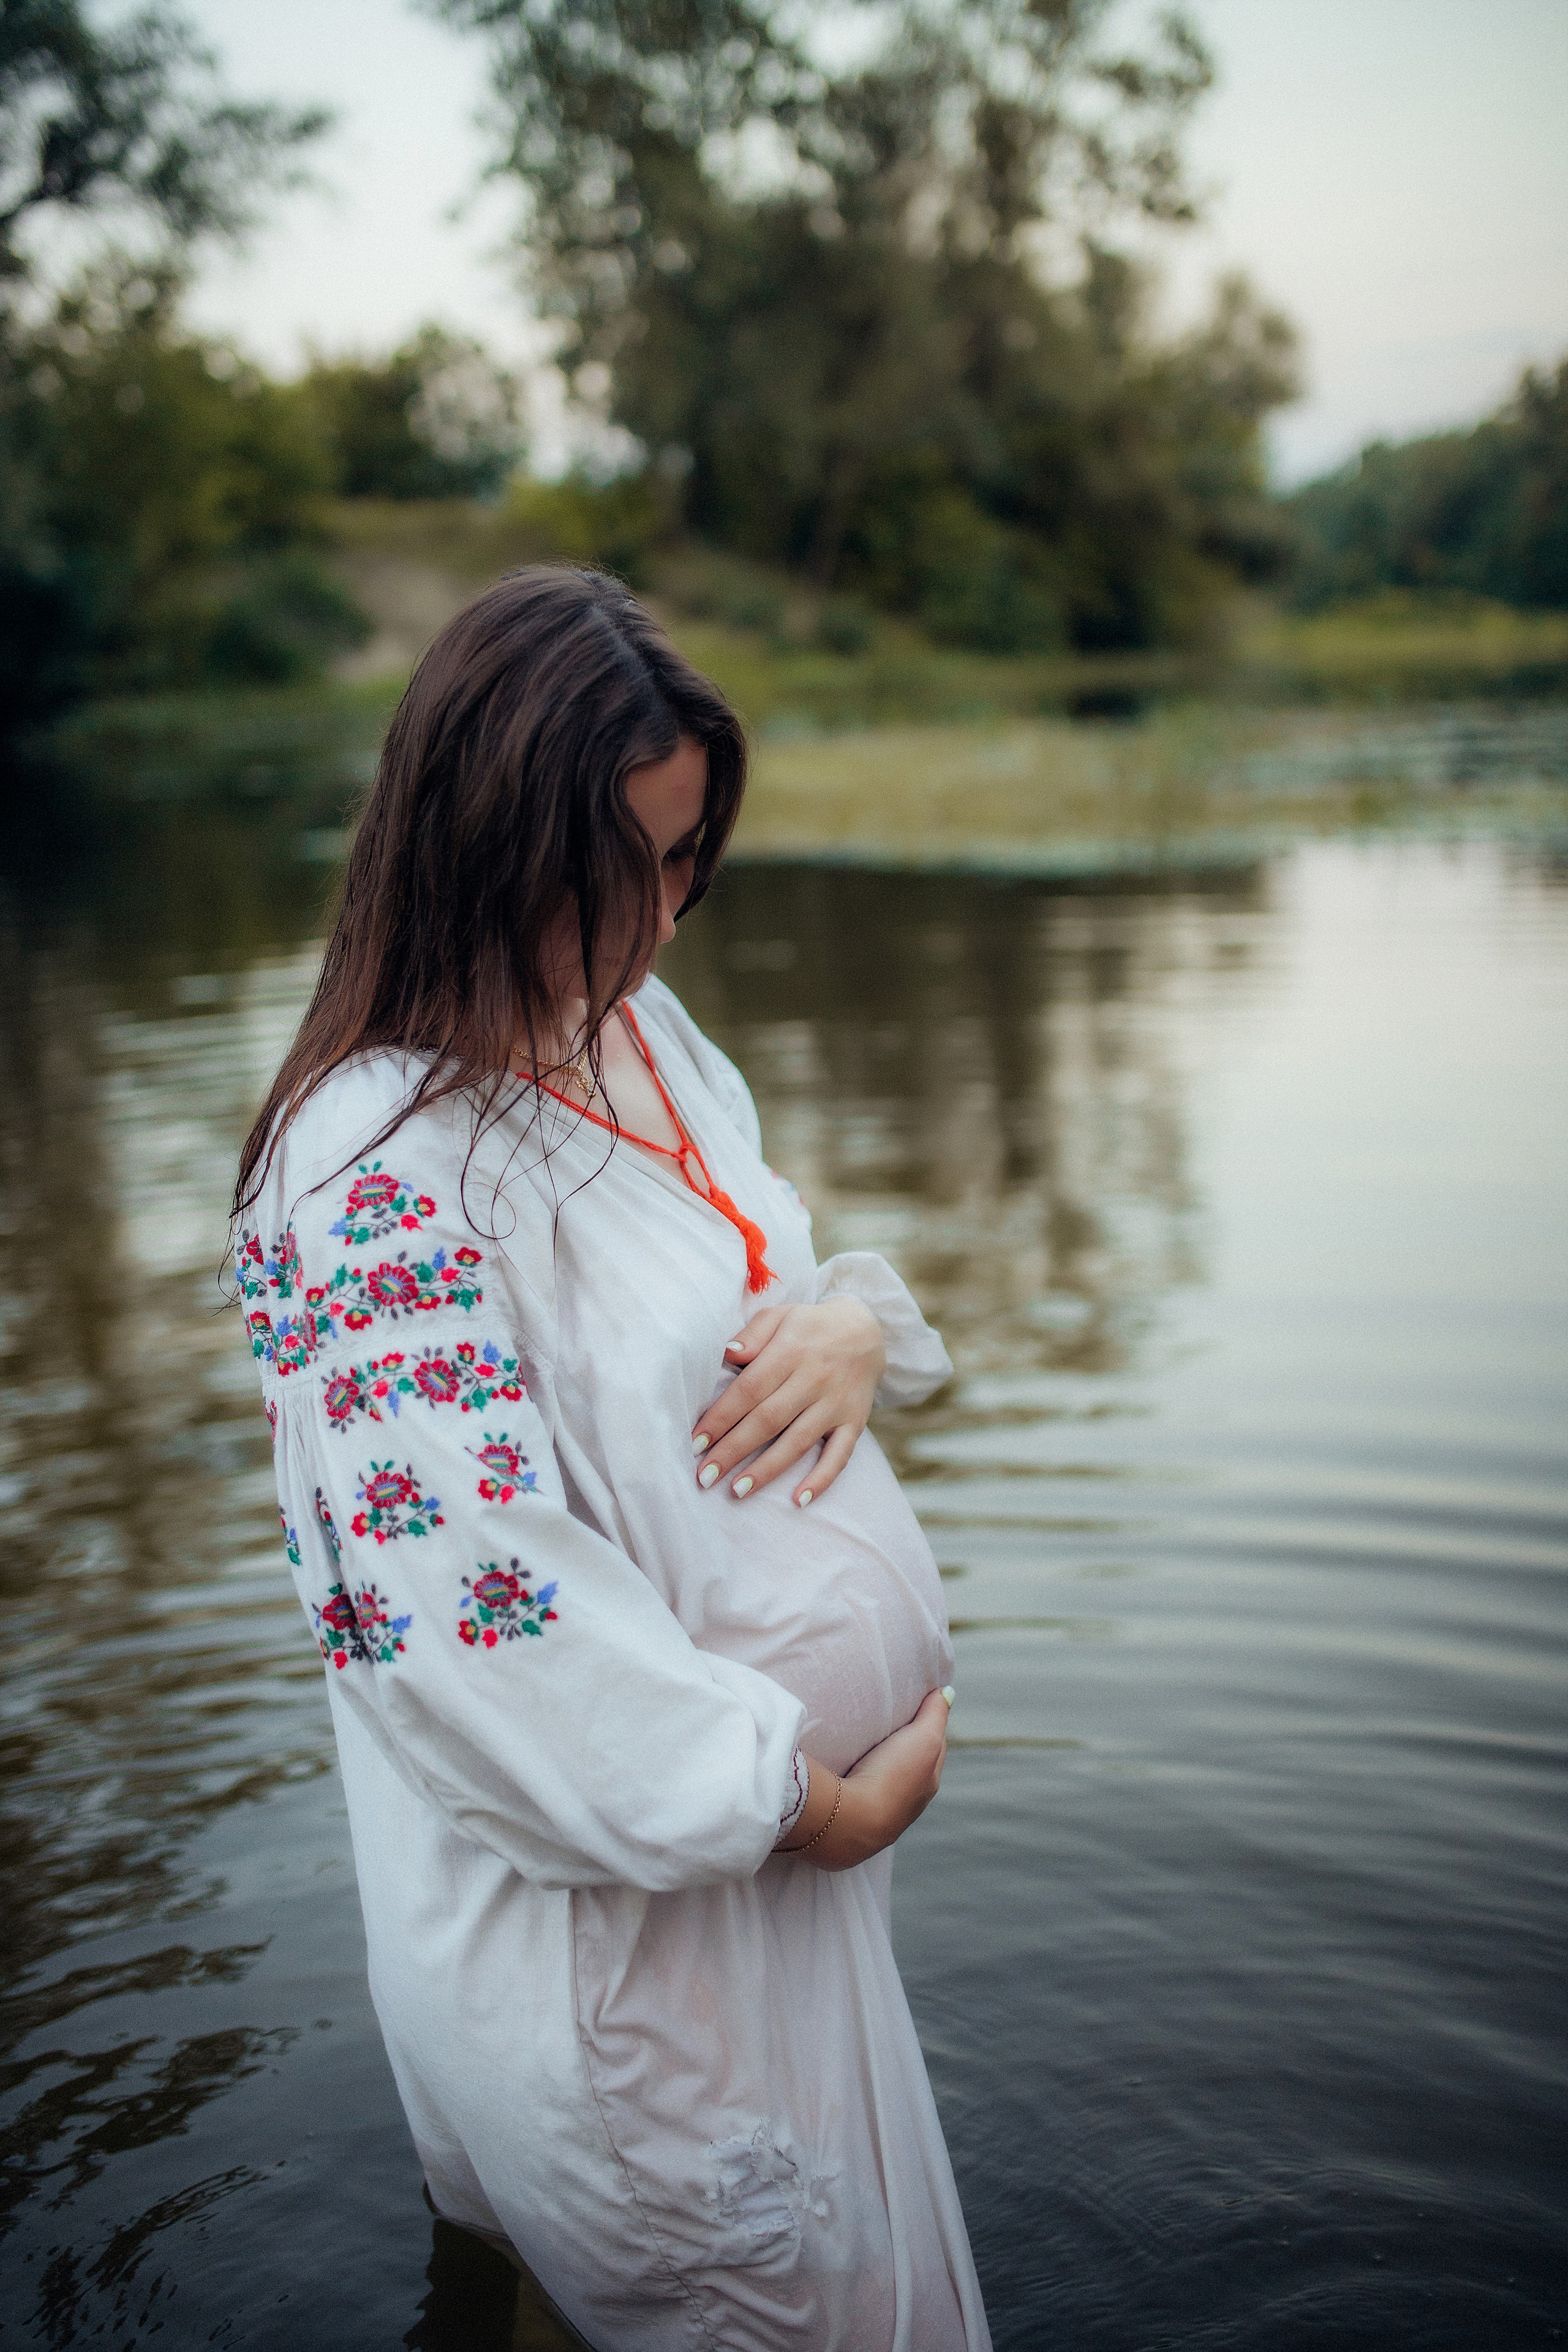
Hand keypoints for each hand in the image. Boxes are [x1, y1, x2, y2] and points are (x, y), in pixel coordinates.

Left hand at [692, 1298, 885, 1506]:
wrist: (866, 1331)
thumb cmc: (809, 1327)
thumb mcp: (779, 1316)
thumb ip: (752, 1335)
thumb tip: (725, 1354)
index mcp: (790, 1351)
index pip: (749, 1390)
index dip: (721, 1418)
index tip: (696, 1443)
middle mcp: (814, 1379)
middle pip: (768, 1420)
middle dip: (733, 1451)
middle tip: (704, 1476)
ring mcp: (836, 1404)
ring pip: (798, 1441)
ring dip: (767, 1469)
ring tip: (737, 1491)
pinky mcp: (855, 1422)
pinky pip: (840, 1455)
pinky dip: (821, 1479)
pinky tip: (798, 1500)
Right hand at [782, 1689, 952, 1871]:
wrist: (855, 1821)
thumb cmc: (893, 1776)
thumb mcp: (923, 1738)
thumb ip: (935, 1714)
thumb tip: (948, 1692)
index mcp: (929, 1781)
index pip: (934, 1747)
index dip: (927, 1725)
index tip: (915, 1707)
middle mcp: (911, 1801)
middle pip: (911, 1766)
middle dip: (904, 1747)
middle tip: (890, 1725)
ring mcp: (883, 1814)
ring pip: (886, 1782)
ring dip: (880, 1766)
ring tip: (865, 1748)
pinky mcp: (856, 1819)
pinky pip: (862, 1794)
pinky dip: (860, 1780)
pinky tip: (848, 1774)